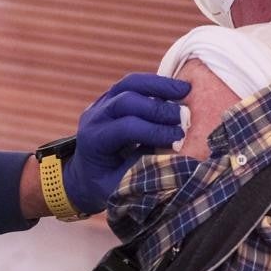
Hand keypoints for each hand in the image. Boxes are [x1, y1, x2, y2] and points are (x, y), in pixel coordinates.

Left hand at [64, 73, 189, 213]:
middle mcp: (94, 117)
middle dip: (158, 108)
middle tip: (185, 117)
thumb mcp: (119, 186)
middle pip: (126, 100)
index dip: (154, 131)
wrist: (84, 175)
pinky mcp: (112, 96)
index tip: (179, 138)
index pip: (125, 128)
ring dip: (160, 86)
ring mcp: (101, 103)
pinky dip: (156, 84)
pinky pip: (133, 83)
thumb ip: (142, 170)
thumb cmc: (103, 184)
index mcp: (94, 140)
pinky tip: (176, 89)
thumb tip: (174, 158)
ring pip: (129, 83)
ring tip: (186, 90)